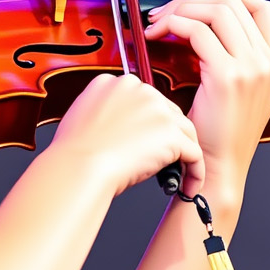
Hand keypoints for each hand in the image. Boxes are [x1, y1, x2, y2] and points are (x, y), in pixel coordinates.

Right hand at [52, 73, 203, 197]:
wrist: (78, 166)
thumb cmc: (75, 150)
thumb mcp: (82, 113)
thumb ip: (103, 108)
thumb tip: (115, 122)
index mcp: (117, 83)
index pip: (145, 99)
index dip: (148, 122)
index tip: (145, 140)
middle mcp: (140, 90)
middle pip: (168, 112)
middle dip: (167, 136)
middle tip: (162, 159)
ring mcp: (159, 110)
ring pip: (184, 131)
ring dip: (184, 153)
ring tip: (179, 174)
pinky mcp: (171, 134)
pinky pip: (194, 154)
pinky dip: (194, 172)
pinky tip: (187, 186)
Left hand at [145, 0, 269, 193]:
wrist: (216, 169)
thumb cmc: (216, 133)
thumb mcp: (236, 89)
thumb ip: (231, 54)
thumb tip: (199, 18)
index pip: (260, 4)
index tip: (194, 2)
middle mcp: (269, 61)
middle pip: (234, 0)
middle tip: (165, 11)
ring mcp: (253, 68)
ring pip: (216, 9)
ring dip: (181, 8)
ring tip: (159, 22)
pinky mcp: (228, 76)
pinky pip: (197, 30)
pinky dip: (173, 24)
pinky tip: (156, 35)